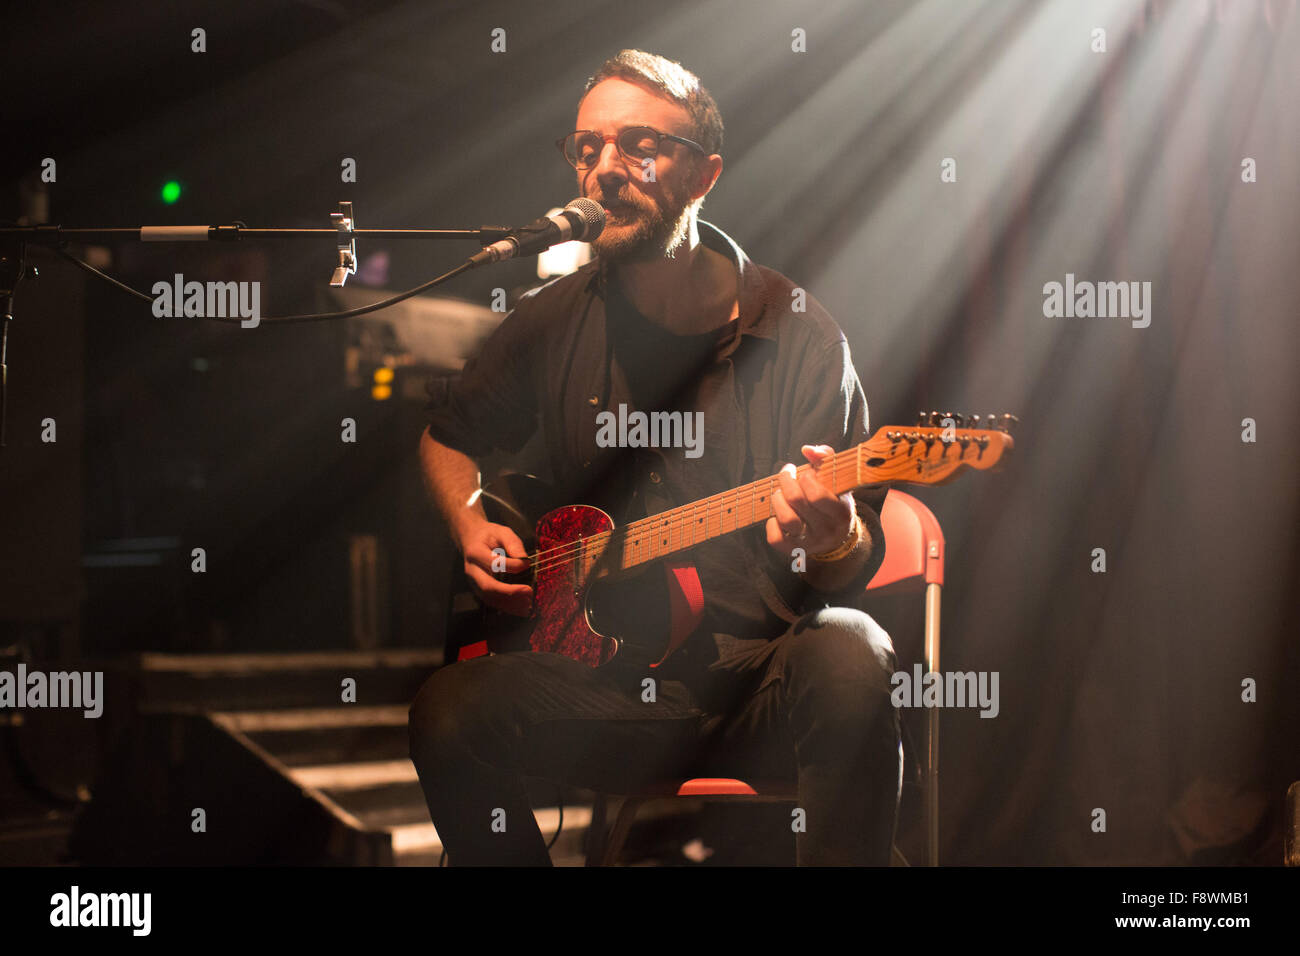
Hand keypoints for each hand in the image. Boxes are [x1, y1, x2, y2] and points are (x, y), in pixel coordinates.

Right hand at [459, 520, 533, 616]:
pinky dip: (507, 608)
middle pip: (487, 587)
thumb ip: (513, 544)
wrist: (471, 539)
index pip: (493, 564)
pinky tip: (522, 608)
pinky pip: (492, 602)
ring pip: (489, 598)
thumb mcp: (502, 532)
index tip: (527, 565)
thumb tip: (525, 561)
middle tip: (529, 592)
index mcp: (475, 552)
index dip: (511, 566)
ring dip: (510, 604)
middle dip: (509, 592)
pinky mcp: (478, 590)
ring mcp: (473, 582)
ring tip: (528, 603)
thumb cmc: (489, 535)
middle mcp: (471, 570)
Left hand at [765, 444, 855, 559]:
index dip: (806, 479)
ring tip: (780, 493)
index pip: (817, 495)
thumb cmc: (835, 501)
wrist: (838, 538)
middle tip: (787, 473)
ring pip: (785, 519)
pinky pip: (775, 539)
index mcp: (841, 513)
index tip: (806, 472)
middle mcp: (827, 530)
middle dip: (786, 481)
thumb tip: (807, 449)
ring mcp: (810, 542)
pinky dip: (771, 524)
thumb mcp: (838, 481)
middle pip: (797, 501)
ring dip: (777, 500)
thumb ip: (826, 459)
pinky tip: (777, 515)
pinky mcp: (794, 550)